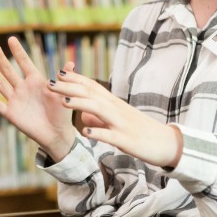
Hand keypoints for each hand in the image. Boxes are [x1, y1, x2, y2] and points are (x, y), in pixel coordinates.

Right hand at [0, 36, 77, 160]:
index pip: (25, 63)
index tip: (11, 39)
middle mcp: (23, 88)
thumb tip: (71, 63)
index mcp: (36, 81)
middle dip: (2, 59)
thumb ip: (64, 79)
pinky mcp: (11, 113)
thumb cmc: (62, 113)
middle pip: (9, 71)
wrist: (57, 134)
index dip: (18, 51)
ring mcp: (16, 100)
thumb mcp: (63, 93)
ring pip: (1, 84)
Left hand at [48, 70, 181, 167]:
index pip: (92, 86)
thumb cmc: (141, 132)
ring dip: (80, 104)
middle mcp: (117, 109)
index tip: (58, 72)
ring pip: (99, 110)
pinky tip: (85, 133)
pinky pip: (111, 136)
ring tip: (63, 101)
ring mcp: (122, 124)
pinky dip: (98, 133)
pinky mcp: (127, 140)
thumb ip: (100, 119)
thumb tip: (84, 118)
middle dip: (69, 88)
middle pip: (91, 94)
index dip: (75, 79)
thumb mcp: (118, 123)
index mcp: (114, 104)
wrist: (167, 144)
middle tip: (49, 83)